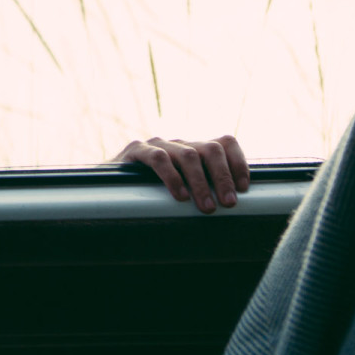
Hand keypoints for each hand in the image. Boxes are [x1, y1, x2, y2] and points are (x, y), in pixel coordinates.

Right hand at [113, 135, 249, 213]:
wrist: (109, 188)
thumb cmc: (152, 195)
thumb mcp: (185, 191)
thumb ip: (206, 193)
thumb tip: (236, 211)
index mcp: (195, 150)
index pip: (225, 143)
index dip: (238, 163)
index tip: (245, 188)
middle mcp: (180, 143)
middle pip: (211, 148)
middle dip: (223, 176)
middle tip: (228, 203)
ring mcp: (158, 144)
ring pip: (187, 154)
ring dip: (201, 182)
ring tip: (206, 207)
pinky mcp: (137, 150)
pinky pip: (158, 158)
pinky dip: (172, 177)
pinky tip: (179, 196)